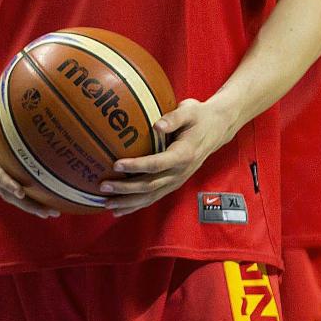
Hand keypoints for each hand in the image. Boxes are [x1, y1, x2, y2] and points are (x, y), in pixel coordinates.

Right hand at [0, 80, 59, 217]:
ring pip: (14, 200)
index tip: (21, 190)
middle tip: (49, 211)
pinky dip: (29, 201)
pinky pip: (14, 195)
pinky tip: (48, 205)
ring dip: (32, 208)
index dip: (7, 183)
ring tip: (53, 214)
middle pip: (9, 195)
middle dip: (28, 204)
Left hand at [100, 96, 237, 215]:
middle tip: (103, 186)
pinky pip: (153, 197)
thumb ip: (174, 118)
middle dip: (126, 189)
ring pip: (151, 196)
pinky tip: (119, 210)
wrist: (217, 129)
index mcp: (184, 154)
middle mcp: (180, 172)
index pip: (157, 164)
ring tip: (106, 204)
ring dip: (128, 202)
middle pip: (150, 185)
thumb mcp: (190, 111)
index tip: (116, 164)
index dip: (136, 166)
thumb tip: (156, 125)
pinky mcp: (173, 183)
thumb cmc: (199, 117)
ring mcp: (177, 180)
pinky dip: (136, 205)